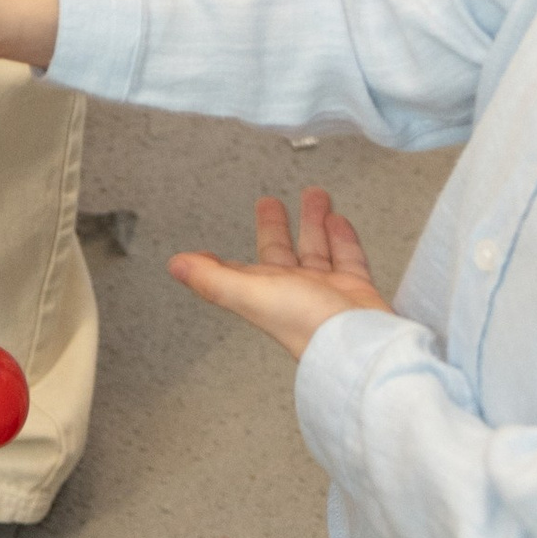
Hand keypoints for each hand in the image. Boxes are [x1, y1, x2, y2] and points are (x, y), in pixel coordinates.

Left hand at [168, 187, 388, 361]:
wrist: (361, 342)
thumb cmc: (306, 324)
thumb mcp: (251, 294)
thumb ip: (213, 279)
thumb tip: (175, 266)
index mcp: (264, 293)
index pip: (236, 273)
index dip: (221, 262)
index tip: (209, 250)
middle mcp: (293, 292)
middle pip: (279, 253)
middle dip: (274, 227)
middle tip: (269, 202)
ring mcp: (326, 290)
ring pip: (316, 249)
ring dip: (312, 222)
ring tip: (314, 196)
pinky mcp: (355, 288)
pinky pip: (348, 257)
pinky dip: (342, 238)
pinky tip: (338, 220)